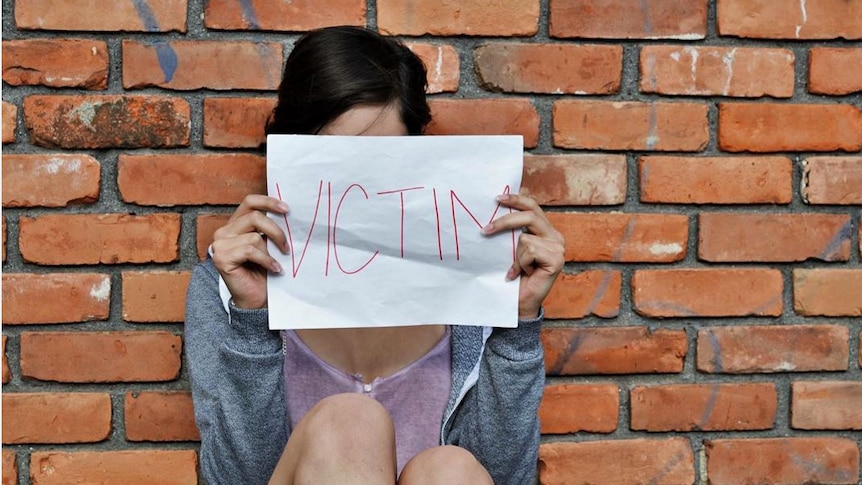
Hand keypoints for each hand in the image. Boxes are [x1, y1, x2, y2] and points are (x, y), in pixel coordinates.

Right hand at [211, 195, 288, 308]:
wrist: (255, 299)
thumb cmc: (263, 271)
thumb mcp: (268, 245)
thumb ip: (270, 229)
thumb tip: (288, 214)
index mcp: (236, 224)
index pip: (250, 202)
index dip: (268, 202)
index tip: (287, 209)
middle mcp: (224, 231)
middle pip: (255, 217)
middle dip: (276, 231)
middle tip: (287, 247)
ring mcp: (220, 244)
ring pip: (254, 236)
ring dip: (271, 251)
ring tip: (278, 263)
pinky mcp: (221, 258)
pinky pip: (250, 251)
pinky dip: (266, 260)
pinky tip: (274, 269)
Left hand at [482, 194, 564, 318]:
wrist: (520, 302)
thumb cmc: (514, 275)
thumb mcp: (511, 248)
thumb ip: (512, 232)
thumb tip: (495, 210)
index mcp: (545, 230)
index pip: (533, 207)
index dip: (516, 199)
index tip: (497, 198)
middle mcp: (555, 237)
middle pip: (530, 215)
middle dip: (505, 221)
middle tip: (485, 230)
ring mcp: (558, 248)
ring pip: (526, 238)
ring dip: (515, 255)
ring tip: (516, 269)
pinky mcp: (557, 259)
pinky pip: (530, 251)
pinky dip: (520, 264)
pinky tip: (522, 274)